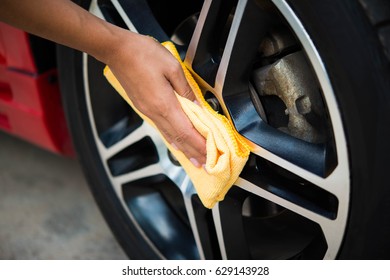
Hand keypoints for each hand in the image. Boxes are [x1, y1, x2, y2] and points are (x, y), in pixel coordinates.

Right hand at [105, 33, 206, 166]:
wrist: (118, 51)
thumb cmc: (143, 54)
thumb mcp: (173, 67)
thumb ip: (187, 90)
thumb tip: (197, 106)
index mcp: (164, 104)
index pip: (187, 132)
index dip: (200, 145)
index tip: (211, 155)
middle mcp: (155, 112)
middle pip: (178, 139)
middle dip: (194, 152)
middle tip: (206, 164)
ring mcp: (148, 112)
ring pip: (169, 136)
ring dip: (184, 149)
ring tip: (194, 158)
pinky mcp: (143, 107)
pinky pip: (162, 128)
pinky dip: (173, 139)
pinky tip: (177, 142)